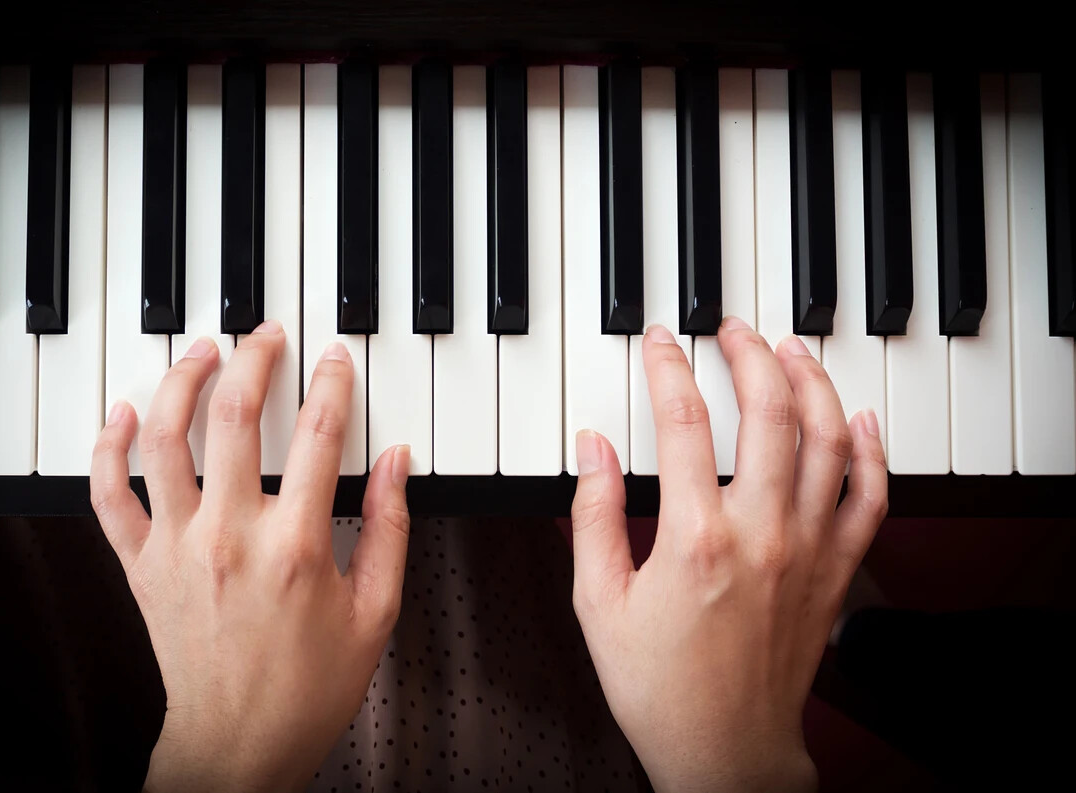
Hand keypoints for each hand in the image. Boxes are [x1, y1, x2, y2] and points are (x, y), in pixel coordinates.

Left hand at [89, 321, 410, 792]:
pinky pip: (109, 495)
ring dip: (181, 382)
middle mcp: (231, 535)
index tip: (334, 360)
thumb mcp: (376, 612)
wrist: (238, 746)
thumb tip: (400, 463)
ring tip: (201, 351)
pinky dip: (108, 448)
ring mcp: (178, 547)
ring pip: (165, 439)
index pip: (321, 434)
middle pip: (237, 415)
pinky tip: (122, 414)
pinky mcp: (141, 565)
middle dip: (255, 357)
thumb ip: (391, 529)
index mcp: (296, 546)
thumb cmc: (306, 689)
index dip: (332, 383)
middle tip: (266, 334)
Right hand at [569, 318, 887, 792]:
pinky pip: (869, 498)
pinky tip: (856, 419)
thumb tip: (592, 448)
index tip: (661, 343)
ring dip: (811, 384)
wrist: (725, 750)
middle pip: (769, 412)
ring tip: (792, 351)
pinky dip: (869, 452)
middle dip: (750, 355)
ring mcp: (807, 550)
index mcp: (694, 537)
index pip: (682, 421)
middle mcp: (760, 533)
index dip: (668, 367)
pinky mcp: (836, 572)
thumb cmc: (659, 686)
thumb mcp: (598, 602)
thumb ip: (592, 516)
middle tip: (732, 330)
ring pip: (826, 440)